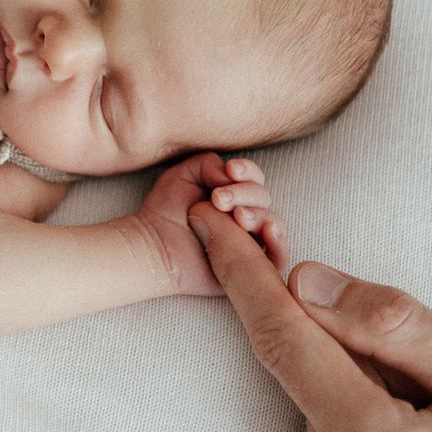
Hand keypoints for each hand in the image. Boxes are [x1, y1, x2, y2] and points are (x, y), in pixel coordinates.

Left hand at [133, 152, 283, 294]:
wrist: (153, 246)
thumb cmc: (165, 211)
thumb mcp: (184, 175)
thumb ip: (209, 163)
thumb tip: (232, 175)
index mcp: (232, 195)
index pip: (254, 178)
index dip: (247, 171)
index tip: (230, 170)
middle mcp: (244, 217)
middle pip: (264, 199)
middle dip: (245, 193)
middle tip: (218, 199)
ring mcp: (249, 242)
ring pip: (273, 224)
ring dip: (258, 215)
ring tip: (236, 216)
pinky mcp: (250, 268)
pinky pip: (276, 258)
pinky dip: (278, 243)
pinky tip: (268, 231)